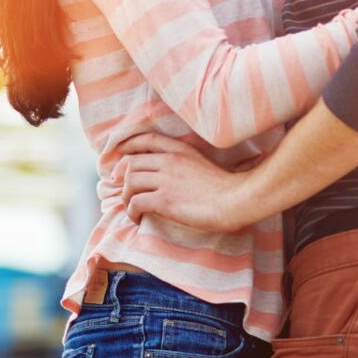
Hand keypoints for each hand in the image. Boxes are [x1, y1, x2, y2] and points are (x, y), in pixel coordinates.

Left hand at [116, 133, 259, 233]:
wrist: (235, 200)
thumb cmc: (224, 187)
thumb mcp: (202, 163)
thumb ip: (184, 163)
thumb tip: (169, 175)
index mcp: (180, 150)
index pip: (147, 139)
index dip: (130, 143)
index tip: (122, 152)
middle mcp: (169, 161)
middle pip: (132, 163)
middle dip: (125, 178)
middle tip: (128, 191)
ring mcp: (166, 180)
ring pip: (130, 182)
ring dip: (126, 197)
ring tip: (133, 208)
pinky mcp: (164, 200)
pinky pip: (135, 203)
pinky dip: (131, 212)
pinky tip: (138, 219)